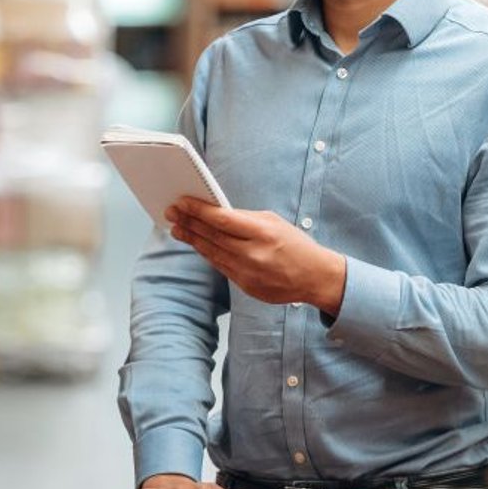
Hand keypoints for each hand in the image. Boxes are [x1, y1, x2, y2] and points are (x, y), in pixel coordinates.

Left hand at [167, 198, 347, 314]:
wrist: (315, 277)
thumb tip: (215, 214)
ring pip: (212, 253)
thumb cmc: (295, 245)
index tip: (182, 202)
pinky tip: (197, 245)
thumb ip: (245, 219)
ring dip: (192, 239)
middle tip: (172, 213)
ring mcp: (248, 273)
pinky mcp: (245, 286)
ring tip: (178, 229)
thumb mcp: (274, 222)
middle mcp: (253, 254)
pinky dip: (207, 254)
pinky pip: (220, 267)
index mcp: (262, 233)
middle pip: (212, 236)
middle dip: (189, 223)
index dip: (198, 210)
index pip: (222, 219)